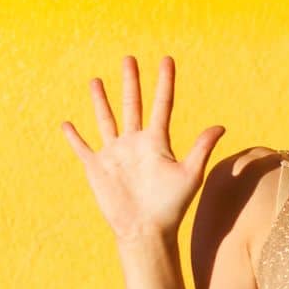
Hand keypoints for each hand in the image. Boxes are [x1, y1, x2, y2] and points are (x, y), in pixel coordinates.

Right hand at [61, 56, 225, 240]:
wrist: (146, 230)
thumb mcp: (189, 174)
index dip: (164, 82)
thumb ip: (201, 148)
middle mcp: (135, 143)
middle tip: (129, 58)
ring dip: (101, 101)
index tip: (167, 60)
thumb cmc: (171, 205)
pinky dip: (74, 137)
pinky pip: (83, 148)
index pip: (161, 104)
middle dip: (131, 82)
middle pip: (132, 105)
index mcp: (157, 141)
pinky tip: (67, 124)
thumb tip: (221, 126)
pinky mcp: (97, 167)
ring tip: (97, 81)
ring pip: (106, 120)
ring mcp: (115, 154)